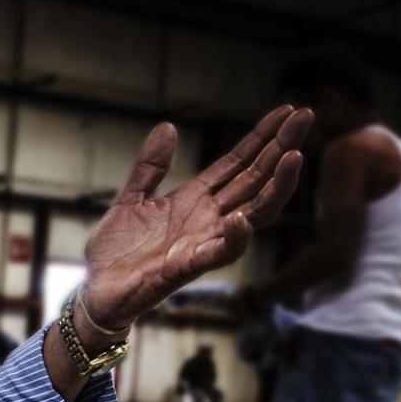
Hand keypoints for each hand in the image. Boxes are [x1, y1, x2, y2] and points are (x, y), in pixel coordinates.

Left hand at [82, 105, 311, 330]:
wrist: (93, 291)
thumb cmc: (114, 251)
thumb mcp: (130, 199)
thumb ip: (149, 167)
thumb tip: (168, 126)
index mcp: (194, 200)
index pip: (238, 164)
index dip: (262, 138)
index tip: (289, 110)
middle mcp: (207, 220)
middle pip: (255, 180)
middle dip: (281, 148)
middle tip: (306, 117)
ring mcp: (202, 243)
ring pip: (254, 214)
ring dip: (276, 188)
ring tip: (294, 157)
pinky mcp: (187, 268)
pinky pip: (220, 253)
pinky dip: (235, 236)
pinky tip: (244, 218)